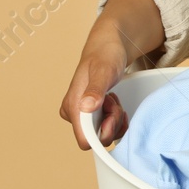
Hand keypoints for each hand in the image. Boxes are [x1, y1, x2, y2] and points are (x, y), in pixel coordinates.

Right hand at [59, 34, 131, 149]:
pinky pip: (107, 129)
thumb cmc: (104, 56)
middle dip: (112, 121)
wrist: (107, 49)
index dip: (103, 132)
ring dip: (115, 118)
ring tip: (111, 98)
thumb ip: (95, 90)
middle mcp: (73, 114)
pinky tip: (113, 104)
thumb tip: (85, 108)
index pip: (85, 139)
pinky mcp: (91, 115)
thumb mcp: (103, 71)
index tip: (112, 113)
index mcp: (72, 106)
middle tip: (112, 100)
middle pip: (97, 138)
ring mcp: (82, 115)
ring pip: (104, 134)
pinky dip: (116, 119)